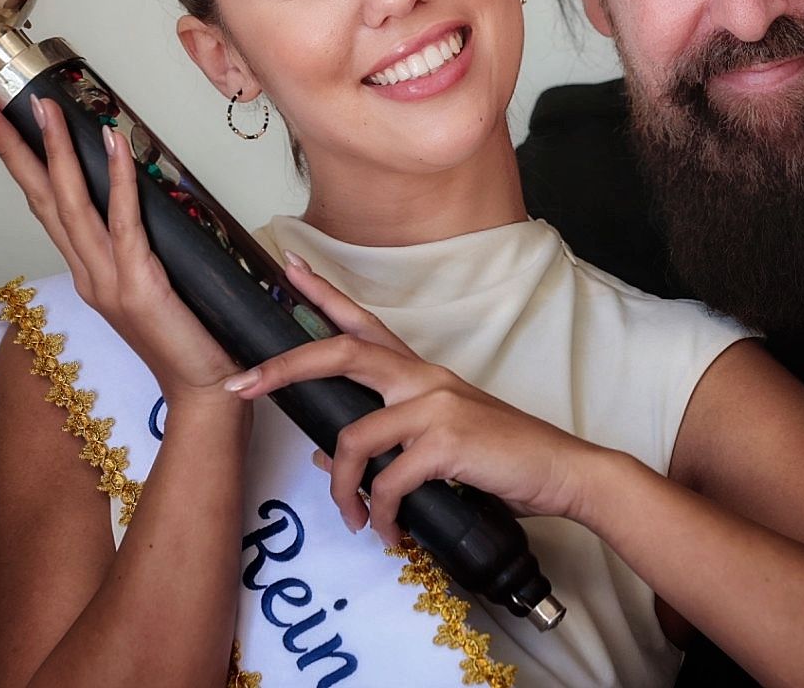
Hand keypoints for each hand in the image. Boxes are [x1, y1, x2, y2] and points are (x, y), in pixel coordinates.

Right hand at [0, 98, 240, 405]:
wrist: (206, 392)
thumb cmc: (188, 339)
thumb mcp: (153, 288)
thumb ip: (140, 252)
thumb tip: (145, 203)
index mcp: (89, 273)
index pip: (47, 208)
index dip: (21, 165)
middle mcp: (89, 274)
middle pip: (43, 200)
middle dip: (13, 150)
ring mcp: (108, 280)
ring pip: (72, 205)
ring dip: (56, 153)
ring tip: (42, 107)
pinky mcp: (139, 284)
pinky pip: (125, 222)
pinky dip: (118, 180)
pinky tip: (111, 143)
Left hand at [222, 257, 602, 544]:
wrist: (560, 471)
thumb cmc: (500, 457)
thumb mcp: (438, 444)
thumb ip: (385, 442)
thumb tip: (327, 458)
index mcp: (421, 372)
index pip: (365, 322)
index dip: (324, 293)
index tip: (287, 269)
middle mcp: (423, 378)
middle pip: (342, 352)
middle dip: (284, 368)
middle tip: (242, 385)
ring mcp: (434, 405)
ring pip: (354, 438)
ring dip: (343, 490)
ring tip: (353, 520)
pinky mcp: (446, 441)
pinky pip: (388, 482)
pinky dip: (380, 516)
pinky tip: (390, 534)